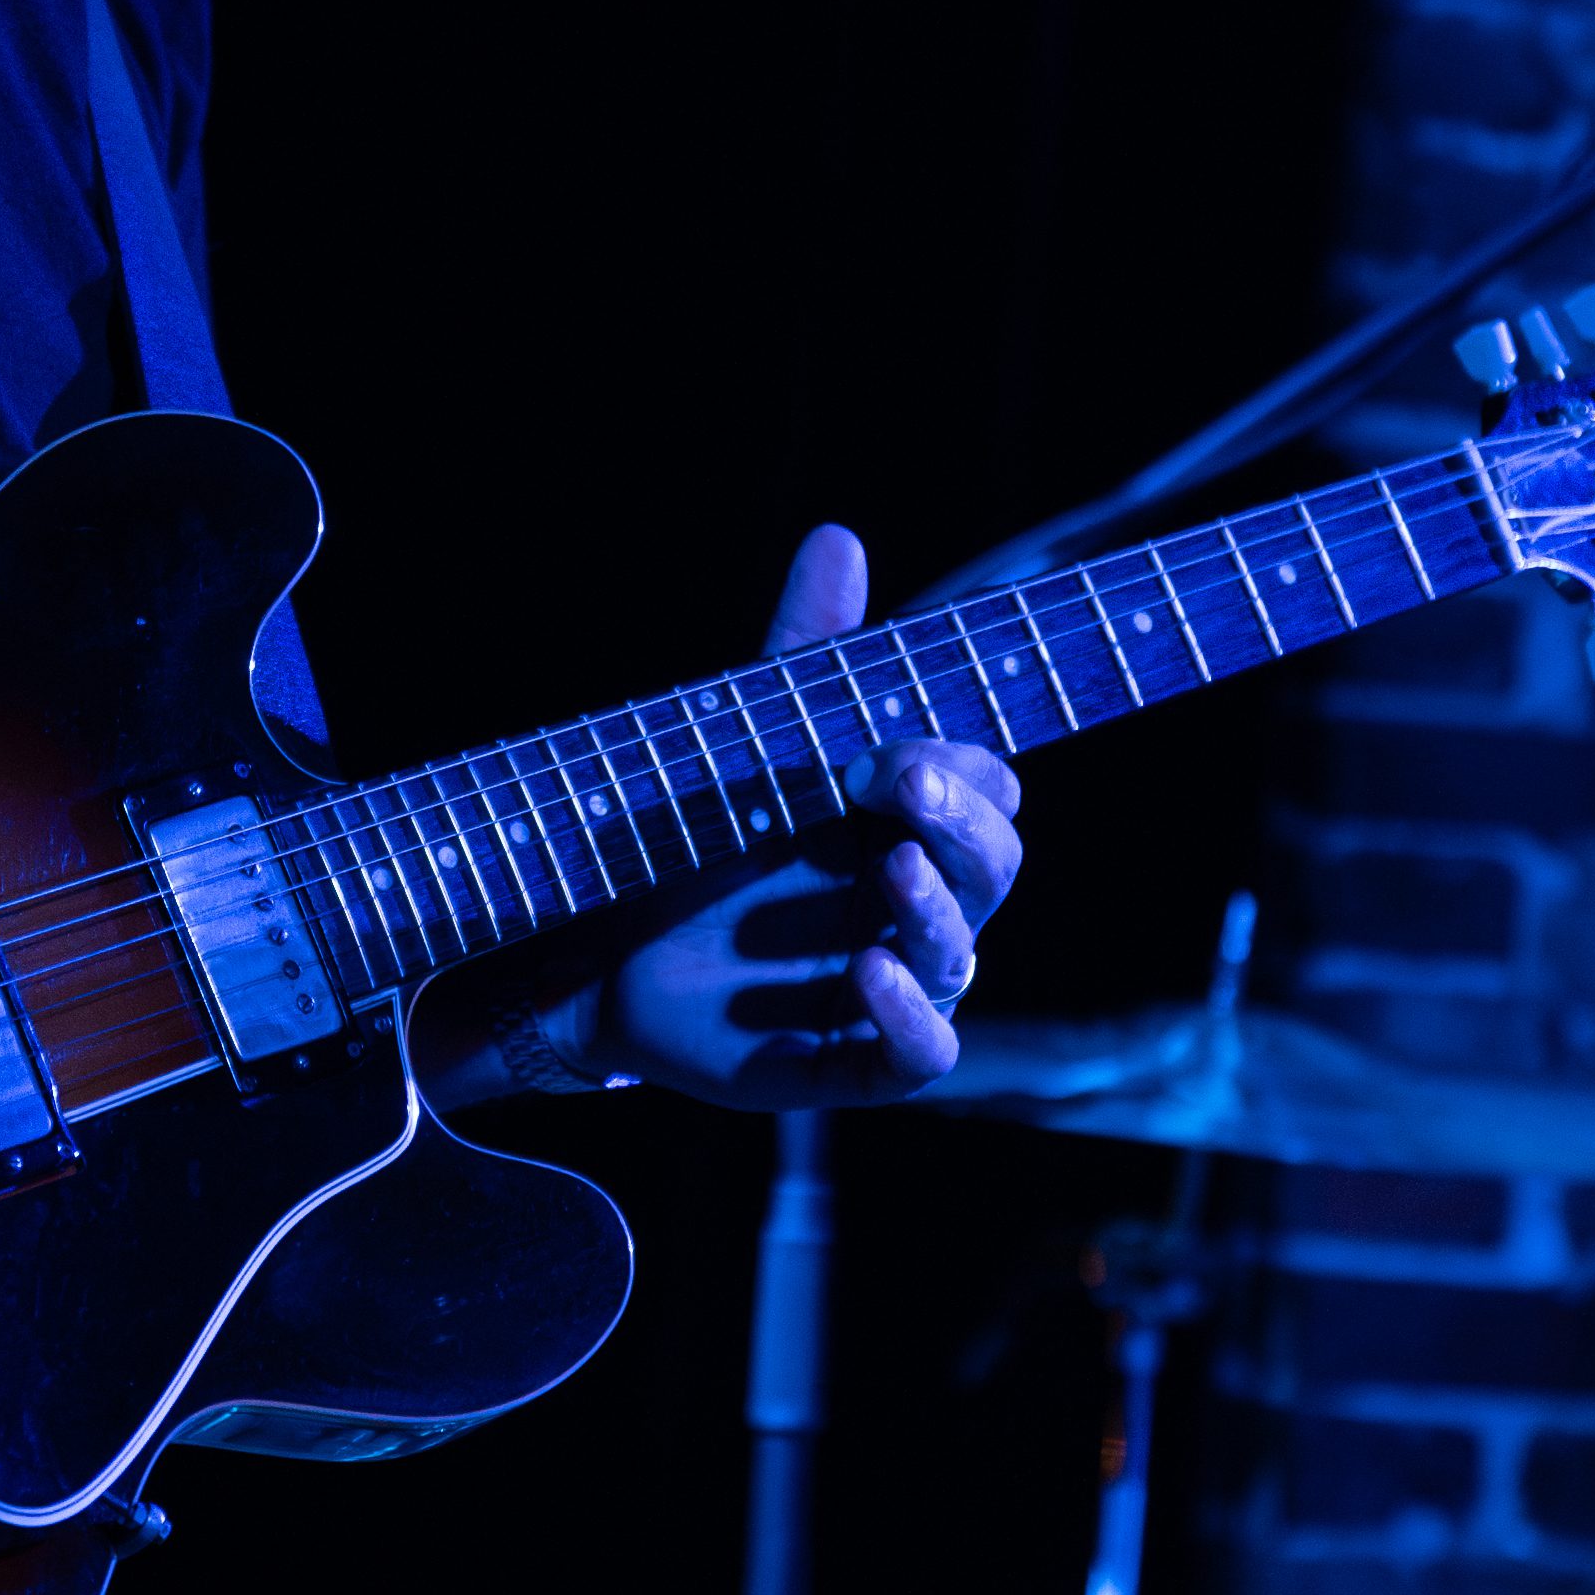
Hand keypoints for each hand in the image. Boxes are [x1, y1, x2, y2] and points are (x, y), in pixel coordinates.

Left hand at [567, 528, 1024, 1109]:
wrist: (599, 946)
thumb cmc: (701, 841)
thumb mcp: (749, 740)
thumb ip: (802, 652)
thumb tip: (838, 535)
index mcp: (911, 825)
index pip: (989, 790)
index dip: (959, 767)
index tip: (891, 745)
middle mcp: (917, 905)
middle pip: (996, 864)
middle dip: (959, 820)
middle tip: (900, 778)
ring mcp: (890, 984)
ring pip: (964, 953)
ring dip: (937, 908)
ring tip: (888, 868)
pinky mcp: (845, 1058)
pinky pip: (920, 1056)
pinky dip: (911, 1017)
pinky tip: (872, 972)